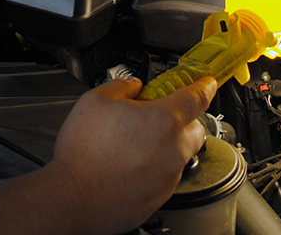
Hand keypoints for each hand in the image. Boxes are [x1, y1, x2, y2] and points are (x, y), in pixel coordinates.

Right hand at [49, 75, 216, 234]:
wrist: (73, 198)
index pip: (198, 97)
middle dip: (184, 119)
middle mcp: (174, 149)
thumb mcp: (95, 100)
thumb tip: (133, 86)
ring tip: (136, 143)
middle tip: (159, 114)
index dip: (205, 86)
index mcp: (163, 120)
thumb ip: (122, 86)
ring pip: (181, 153)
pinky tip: (131, 164)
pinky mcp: (161, 196)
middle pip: (196, 128)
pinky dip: (156, 167)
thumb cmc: (83, 154)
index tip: (206, 83)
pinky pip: (167, 175)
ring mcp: (169, 175)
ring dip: (168, 144)